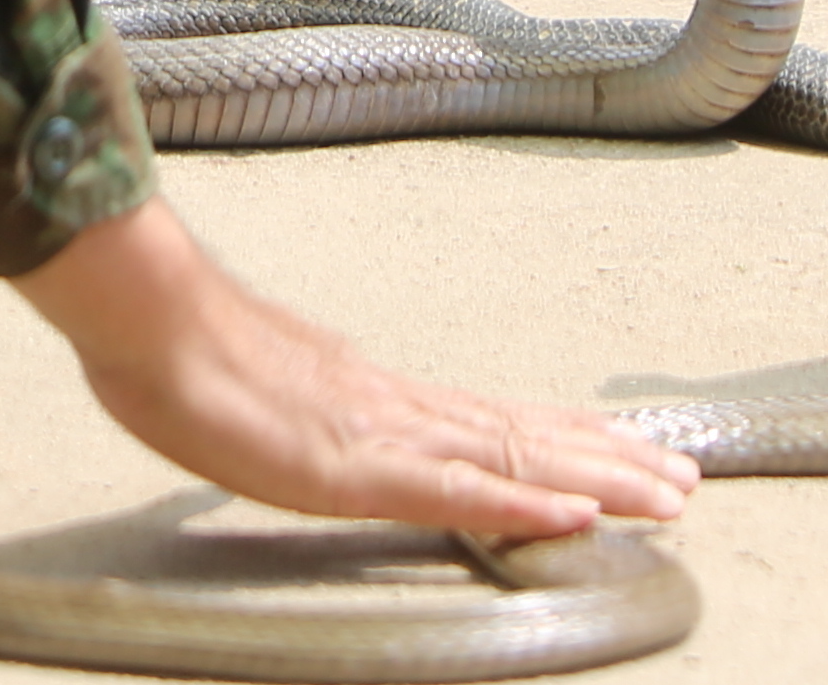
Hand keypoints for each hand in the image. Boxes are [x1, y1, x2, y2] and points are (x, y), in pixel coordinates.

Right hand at [17, 205, 694, 543]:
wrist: (143, 313)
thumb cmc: (175, 347)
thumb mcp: (248, 387)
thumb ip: (294, 405)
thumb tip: (302, 411)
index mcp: (375, 396)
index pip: (491, 419)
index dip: (564, 437)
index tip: (625, 448)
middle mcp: (397, 409)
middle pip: (523, 434)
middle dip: (609, 461)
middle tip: (684, 478)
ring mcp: (383, 435)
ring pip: (514, 459)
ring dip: (596, 480)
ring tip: (665, 495)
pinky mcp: (357, 466)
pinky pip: (458, 492)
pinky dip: (524, 503)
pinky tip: (575, 514)